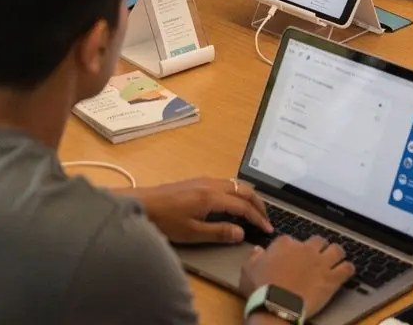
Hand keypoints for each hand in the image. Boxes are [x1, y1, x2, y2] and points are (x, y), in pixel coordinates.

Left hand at [132, 178, 272, 245]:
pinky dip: (236, 193)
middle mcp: (210, 184)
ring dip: (247, 196)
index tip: (268, 229)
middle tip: (266, 219)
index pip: (243, 206)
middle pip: (242, 189)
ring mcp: (203, 180)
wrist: (144, 204)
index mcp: (212, 196)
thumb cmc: (167, 221)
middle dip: (258, 203)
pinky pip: (225, 183)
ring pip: (234, 183)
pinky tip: (234, 204)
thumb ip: (219, 232)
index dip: (258, 218)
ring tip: (254, 212)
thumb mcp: (193, 233)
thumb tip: (241, 232)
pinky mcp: (197, 182)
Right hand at [239, 237, 353, 315]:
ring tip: (337, 259)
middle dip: (318, 247)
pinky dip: (348, 269)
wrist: (278, 306)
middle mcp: (304, 249)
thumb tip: (258, 251)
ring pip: (336, 250)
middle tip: (317, 256)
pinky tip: (347, 270)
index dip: (292, 249)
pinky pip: (346, 268)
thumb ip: (254, 257)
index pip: (291, 240)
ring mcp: (320, 262)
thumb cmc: (261, 288)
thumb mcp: (248, 269)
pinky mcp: (331, 279)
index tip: (291, 257)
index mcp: (284, 244)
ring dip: (336, 253)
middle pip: (317, 240)